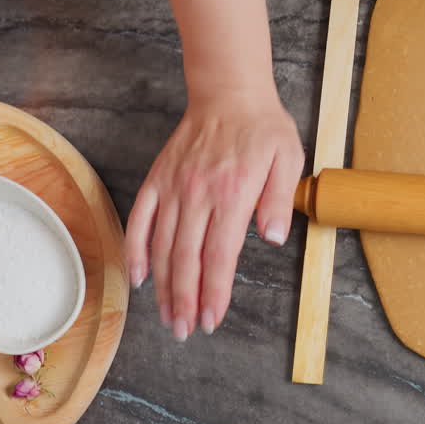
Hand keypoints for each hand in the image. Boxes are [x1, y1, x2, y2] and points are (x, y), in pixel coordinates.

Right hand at [126, 87, 303, 340]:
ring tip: (168, 317)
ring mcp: (174, 187)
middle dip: (185, 301)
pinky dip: (136, 251)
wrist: (229, 92)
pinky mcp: (158, 179)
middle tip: (185, 331)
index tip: (211, 319)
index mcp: (233, 193)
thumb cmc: (263, 128)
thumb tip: (273, 238)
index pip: (219, 255)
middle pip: (186, 259)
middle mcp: (199, 194)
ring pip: (162, 246)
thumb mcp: (288, 158)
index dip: (214, 291)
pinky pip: (140, 220)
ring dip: (164, 286)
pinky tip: (138, 278)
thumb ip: (279, 199)